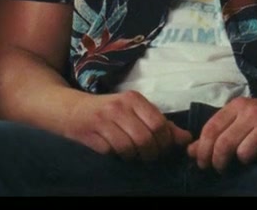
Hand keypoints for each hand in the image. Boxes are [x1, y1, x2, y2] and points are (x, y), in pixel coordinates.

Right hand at [62, 90, 191, 162]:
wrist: (70, 109)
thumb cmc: (108, 111)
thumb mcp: (135, 112)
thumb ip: (161, 124)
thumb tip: (186, 138)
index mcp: (133, 99)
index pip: (159, 124)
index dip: (164, 142)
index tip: (161, 148)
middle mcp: (119, 107)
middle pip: (146, 139)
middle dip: (150, 153)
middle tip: (147, 156)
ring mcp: (103, 120)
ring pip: (130, 148)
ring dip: (133, 157)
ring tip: (131, 154)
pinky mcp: (91, 133)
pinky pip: (112, 152)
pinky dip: (117, 156)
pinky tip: (114, 151)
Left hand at [187, 96, 256, 172]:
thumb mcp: (245, 117)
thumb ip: (220, 131)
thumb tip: (191, 150)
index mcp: (238, 105)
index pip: (211, 129)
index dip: (202, 150)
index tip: (201, 163)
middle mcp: (252, 111)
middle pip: (224, 143)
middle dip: (217, 162)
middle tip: (219, 170)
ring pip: (243, 154)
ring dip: (244, 162)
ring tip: (251, 158)